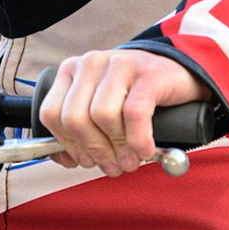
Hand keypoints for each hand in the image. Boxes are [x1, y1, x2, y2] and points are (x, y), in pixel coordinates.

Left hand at [38, 49, 207, 176]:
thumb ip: (78, 130)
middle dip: (93, 151)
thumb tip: (62, 158)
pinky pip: (134, 114)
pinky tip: (145, 150)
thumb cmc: (133, 95)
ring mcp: (119, 64)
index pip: (51, 114)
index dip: (66, 145)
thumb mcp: (100, 106)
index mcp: (72, 71)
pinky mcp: (147, 74)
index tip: (84, 160)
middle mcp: (91, 63)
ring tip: (130, 161)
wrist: (176, 73)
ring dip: (117, 149)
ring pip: (102, 117)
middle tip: (111, 166)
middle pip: (74, 119)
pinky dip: (138, 141)